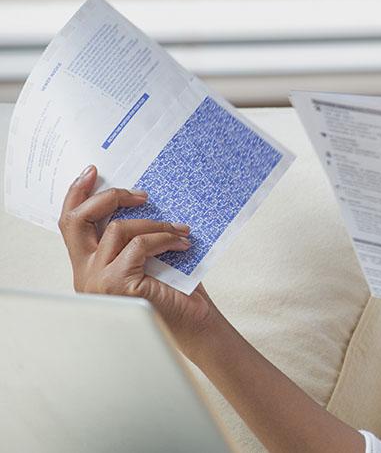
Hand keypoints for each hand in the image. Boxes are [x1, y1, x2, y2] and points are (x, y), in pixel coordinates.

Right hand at [58, 164, 225, 354]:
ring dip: (155, 223)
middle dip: (108, 197)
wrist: (193, 323)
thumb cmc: (175, 291)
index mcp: (89, 265)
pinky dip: (164, 238)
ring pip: (118, 229)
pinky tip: (182, 242)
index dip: (77, 195)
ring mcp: (98, 280)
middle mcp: (86, 274)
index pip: (71, 225)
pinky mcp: (118, 284)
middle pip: (77, 221)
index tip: (93, 172)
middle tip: (140, 193)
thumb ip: (135, 236)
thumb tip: (142, 198)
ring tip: (180, 229)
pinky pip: (140, 245)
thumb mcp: (149, 256)